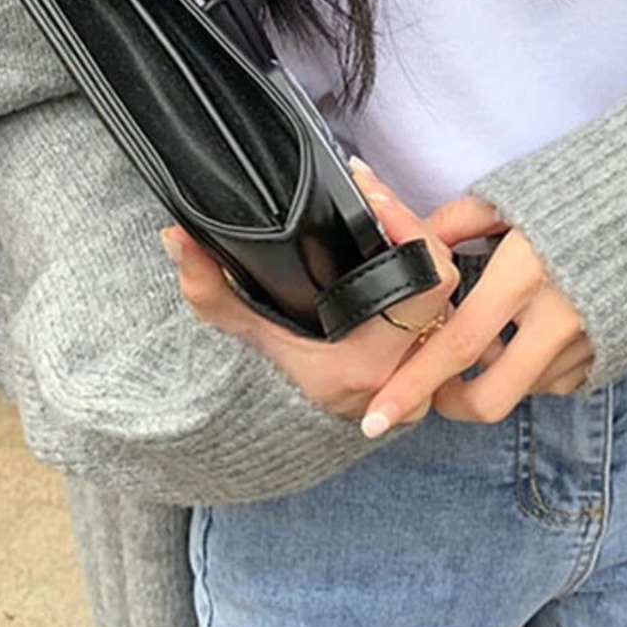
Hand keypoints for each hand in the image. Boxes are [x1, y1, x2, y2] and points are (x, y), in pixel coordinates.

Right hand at [161, 159, 460, 425]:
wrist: (290, 435)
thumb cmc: (271, 379)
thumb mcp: (240, 330)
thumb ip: (208, 287)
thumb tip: (175, 237)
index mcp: (367, 363)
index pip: (430, 278)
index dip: (407, 226)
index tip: (369, 192)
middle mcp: (407, 375)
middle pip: (446, 278)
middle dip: (412, 230)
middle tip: (374, 198)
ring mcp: (426, 379)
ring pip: (450, 296)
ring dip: (421, 257)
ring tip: (385, 220)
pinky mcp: (433, 375)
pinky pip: (445, 315)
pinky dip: (426, 285)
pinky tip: (401, 255)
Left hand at [356, 194, 594, 437]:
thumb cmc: (585, 192)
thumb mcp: (513, 197)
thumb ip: (455, 224)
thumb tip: (408, 239)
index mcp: (525, 272)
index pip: (457, 346)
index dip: (412, 386)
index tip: (376, 417)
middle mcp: (557, 317)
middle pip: (489, 397)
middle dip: (449, 404)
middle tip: (433, 389)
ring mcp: (586, 343)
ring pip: (520, 387)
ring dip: (496, 371)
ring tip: (498, 329)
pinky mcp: (607, 355)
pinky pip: (554, 380)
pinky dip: (532, 365)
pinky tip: (533, 330)